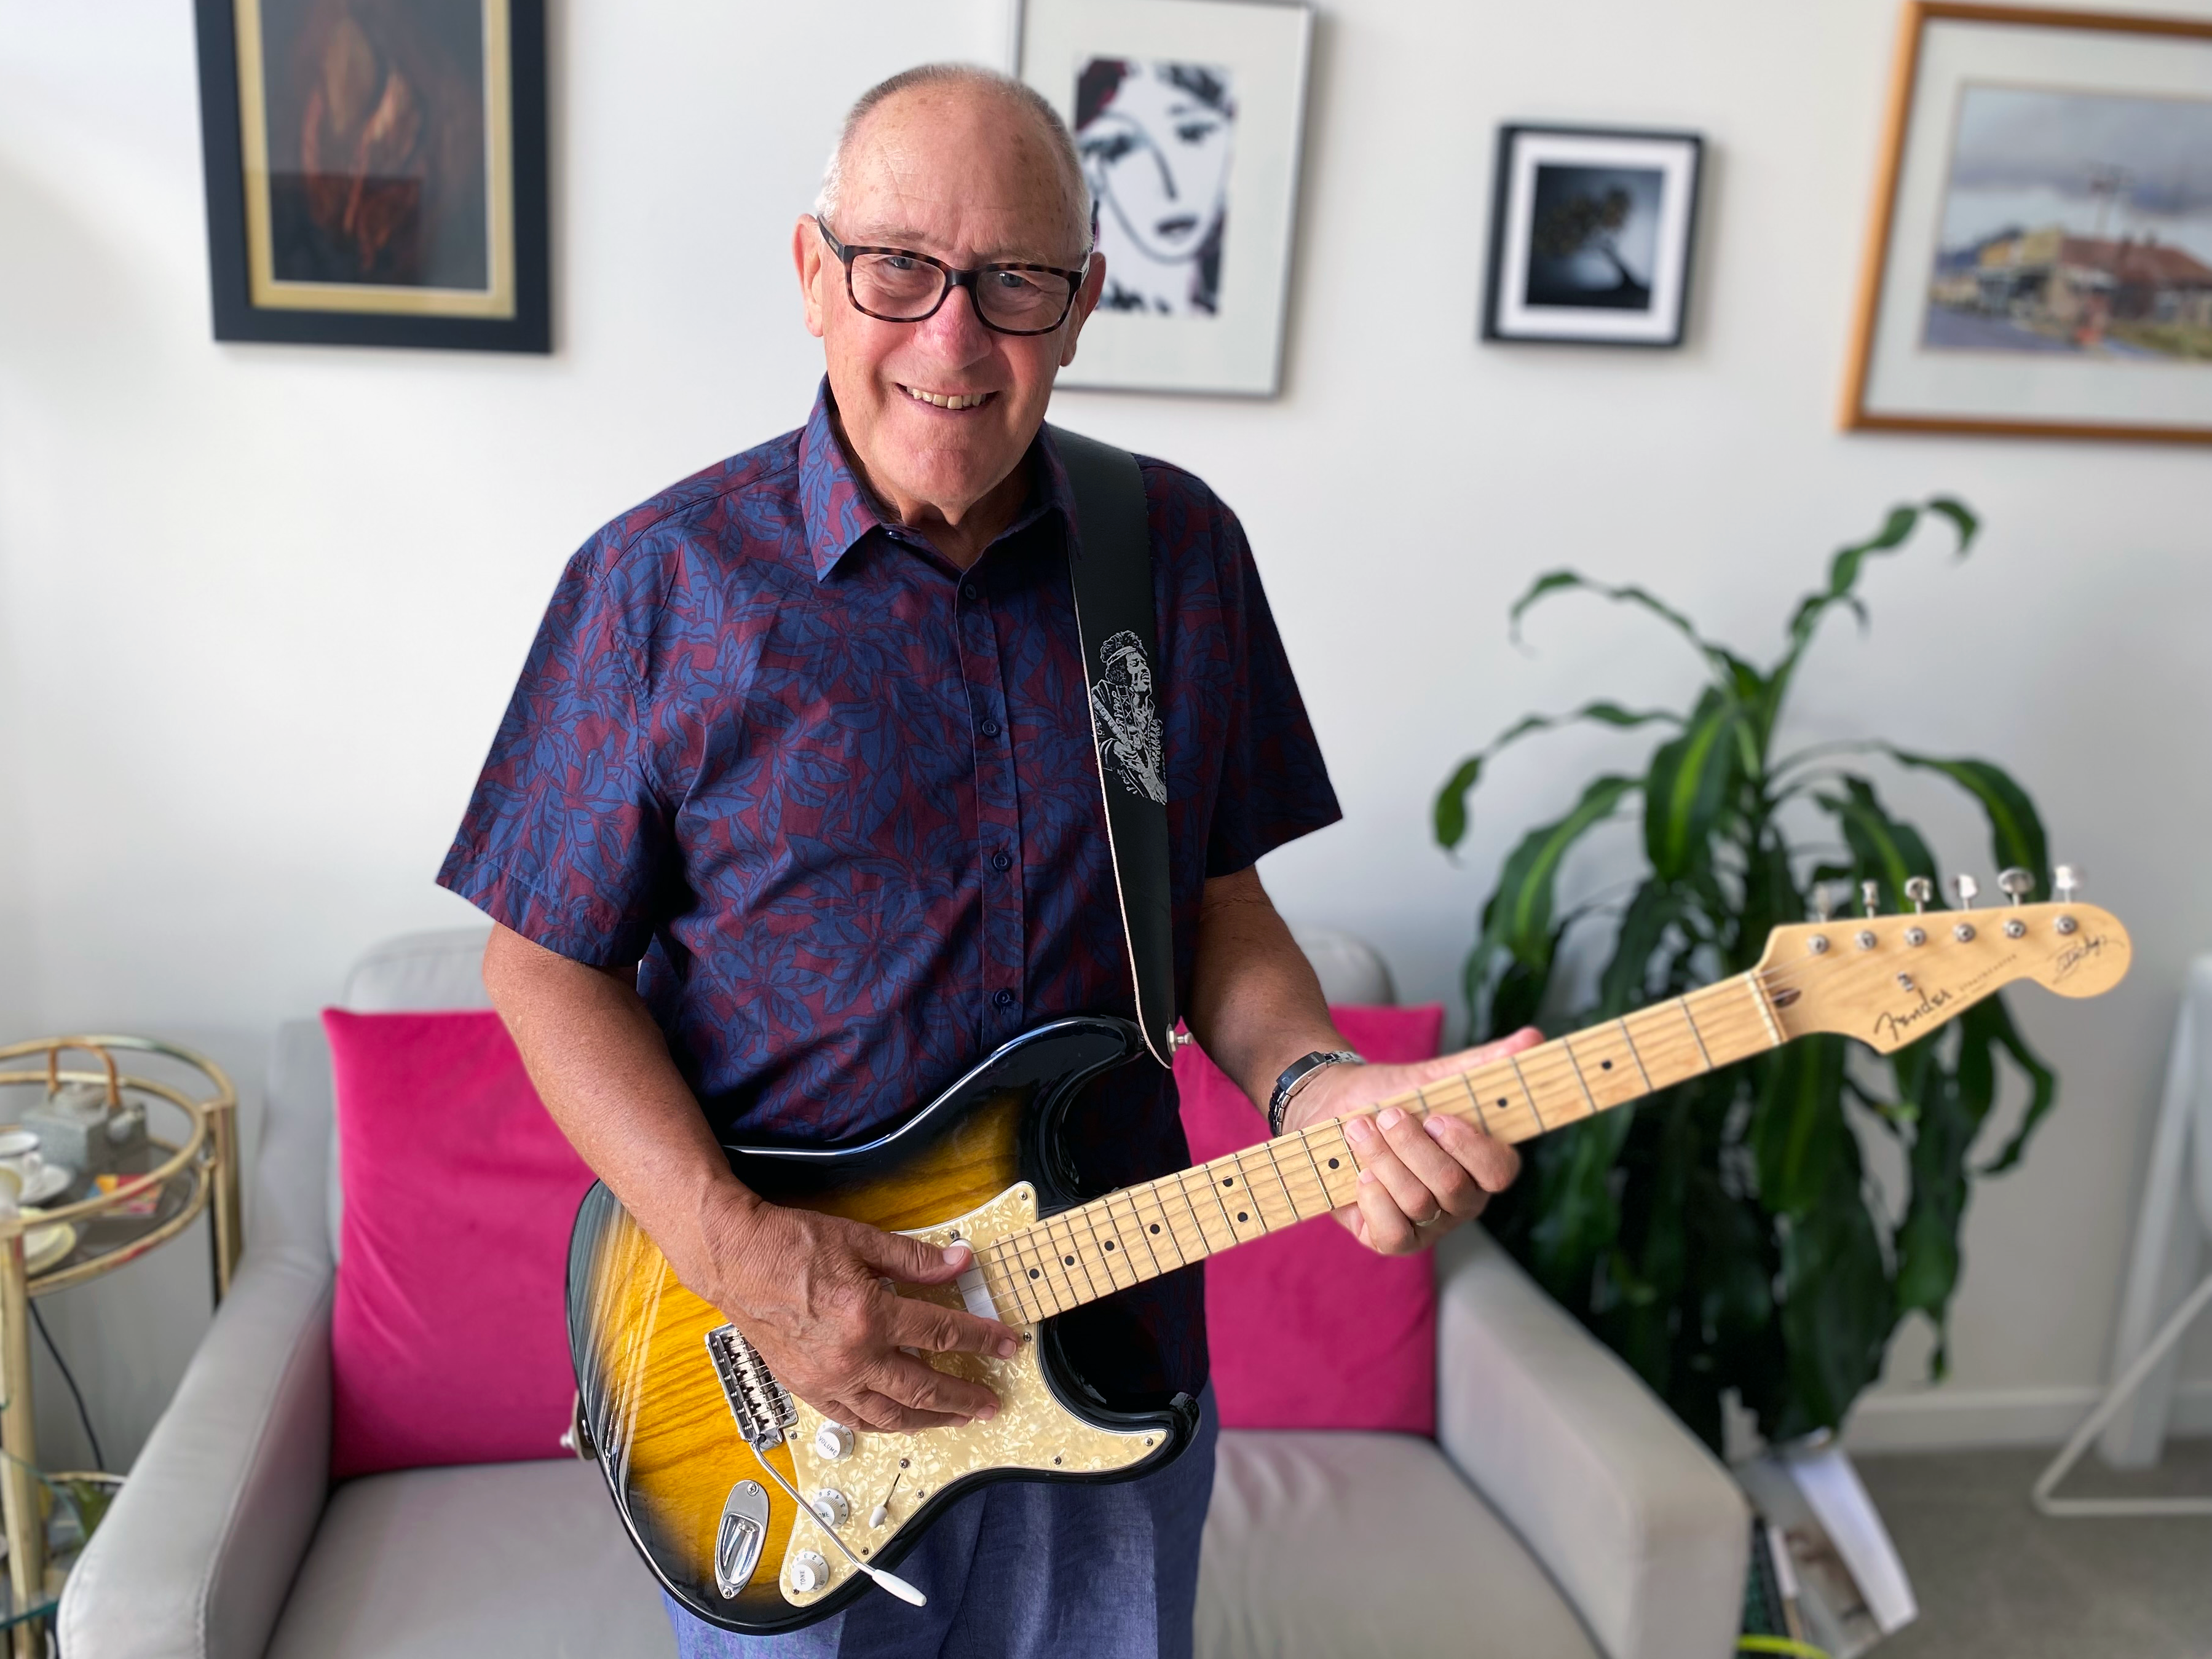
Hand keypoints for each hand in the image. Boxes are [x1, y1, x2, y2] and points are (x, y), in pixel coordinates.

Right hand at [703, 1197, 1020, 1433]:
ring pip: (891, 1415)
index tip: (1008, 1345)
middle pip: (924, 1387)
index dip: (982, 1339)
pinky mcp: (808, 1388)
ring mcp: (829, 1379)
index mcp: (869, 1316)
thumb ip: (915, 1259)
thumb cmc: (792, 1244)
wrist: (736, 1260)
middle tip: (991, 1402)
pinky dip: (884, 1423)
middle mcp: (852, 1357)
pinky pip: (854, 1419)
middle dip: (965, 1397)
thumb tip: (959, 1262)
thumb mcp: (862, 1241)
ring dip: (930, 1419)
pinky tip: (901, 1420)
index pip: (942, 1332)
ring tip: (957, 1417)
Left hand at [1279, 1028, 1540, 1255]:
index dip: (1470, 1147)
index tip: (1437, 1117)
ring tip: (1358, 1129)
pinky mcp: (1391, 1239)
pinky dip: (1374, 1201)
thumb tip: (1532, 1038)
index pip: (1500, 1170)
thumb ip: (1482, 1065)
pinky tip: (1360, 1175)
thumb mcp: (1432, 1077)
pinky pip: (1393, 1236)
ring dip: (1383, 1160)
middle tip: (1387, 1116)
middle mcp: (1462, 1199)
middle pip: (1453, 1187)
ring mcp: (1428, 1224)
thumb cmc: (1389, 1095)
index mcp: (1482, 1163)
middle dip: (1413, 1147)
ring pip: (1419, 1203)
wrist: (1331, 1109)